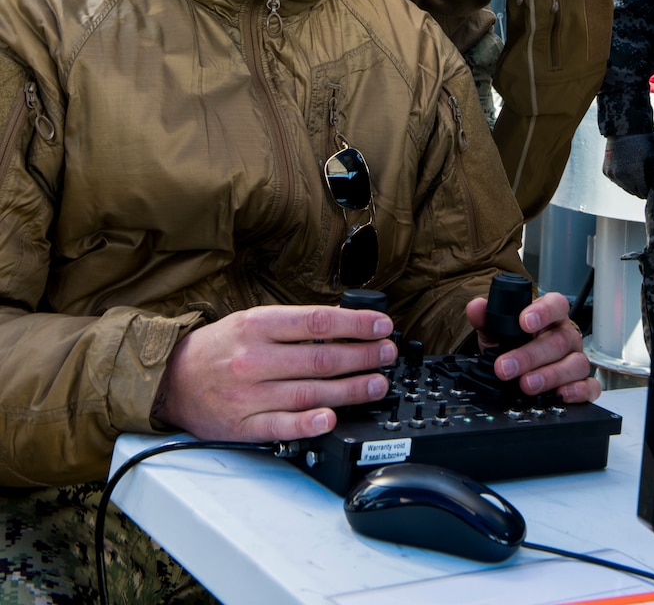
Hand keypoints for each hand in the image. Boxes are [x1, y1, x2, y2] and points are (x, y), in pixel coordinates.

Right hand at [155, 304, 395, 443]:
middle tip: (388, 355)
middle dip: (362, 356)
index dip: (356, 324)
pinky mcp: (243, 425)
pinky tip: (331, 419)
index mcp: (257, 326)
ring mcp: (248, 394)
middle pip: (320, 358)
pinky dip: (308, 424)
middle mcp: (254, 359)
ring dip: (350, 389)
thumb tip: (341, 325)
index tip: (383, 325)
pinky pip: (281, 426)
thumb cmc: (218, 348)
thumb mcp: (251, 321)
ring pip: (309, 392)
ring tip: (377, 384)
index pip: (317, 322)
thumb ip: (292, 325)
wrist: (171, 380)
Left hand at [465, 291, 599, 402]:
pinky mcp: (583, 382)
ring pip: (575, 364)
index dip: (542, 312)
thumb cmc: (516, 342)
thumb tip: (476, 307)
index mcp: (551, 316)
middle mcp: (567, 336)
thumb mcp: (498, 330)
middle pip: (558, 341)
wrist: (521, 363)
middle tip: (506, 367)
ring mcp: (576, 358)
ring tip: (526, 385)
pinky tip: (559, 395)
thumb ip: (487, 318)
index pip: (555, 305)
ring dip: (549, 375)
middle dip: (530, 356)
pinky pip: (590, 386)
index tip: (523, 322)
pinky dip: (578, 391)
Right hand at [603, 132, 653, 199]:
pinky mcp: (606, 171)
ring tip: (636, 174)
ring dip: (631, 185)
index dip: (650, 190)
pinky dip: (622, 178)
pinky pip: (616, 181)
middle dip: (641, 189)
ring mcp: (612, 174)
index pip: (644, 193)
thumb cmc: (641, 142)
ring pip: (625, 188)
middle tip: (646, 180)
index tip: (652, 186)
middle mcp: (621, 177)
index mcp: (634, 174)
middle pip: (634, 193)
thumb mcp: (653, 156)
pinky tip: (627, 169)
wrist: (623, 131)